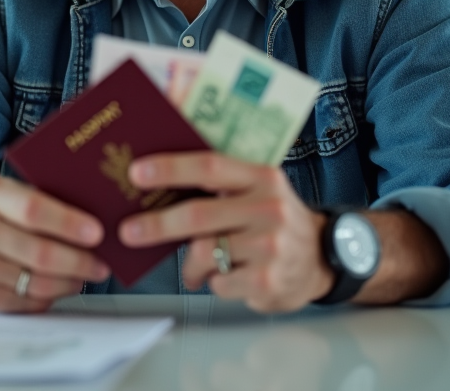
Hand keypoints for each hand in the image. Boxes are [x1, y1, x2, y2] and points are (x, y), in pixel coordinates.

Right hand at [0, 176, 109, 311]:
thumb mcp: (13, 192)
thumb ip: (47, 199)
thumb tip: (99, 215)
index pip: (33, 210)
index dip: (68, 223)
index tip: (97, 233)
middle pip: (39, 253)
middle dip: (79, 262)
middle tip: (102, 265)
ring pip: (37, 282)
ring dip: (69, 282)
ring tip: (86, 276)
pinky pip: (27, 302)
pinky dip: (51, 296)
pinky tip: (61, 286)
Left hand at [119, 152, 333, 312]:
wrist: (321, 259)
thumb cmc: (272, 220)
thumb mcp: (256, 188)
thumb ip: (218, 179)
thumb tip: (155, 175)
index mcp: (262, 177)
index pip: (210, 166)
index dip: (170, 168)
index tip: (136, 173)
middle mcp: (269, 208)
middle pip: (199, 215)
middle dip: (157, 224)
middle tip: (128, 231)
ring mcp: (271, 246)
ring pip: (204, 253)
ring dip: (190, 264)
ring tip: (194, 266)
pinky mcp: (268, 281)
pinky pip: (217, 282)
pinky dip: (212, 282)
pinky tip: (229, 276)